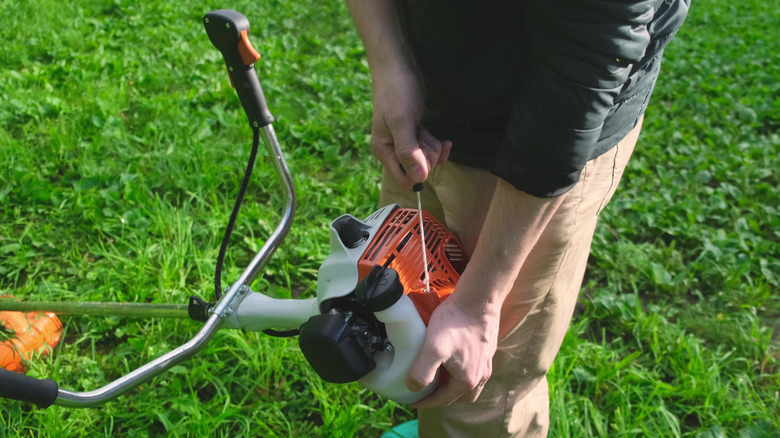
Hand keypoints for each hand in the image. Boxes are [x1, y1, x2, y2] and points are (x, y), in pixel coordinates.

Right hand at [370, 68, 450, 188]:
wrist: (398, 66)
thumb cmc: (397, 92)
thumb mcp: (402, 121)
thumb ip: (408, 151)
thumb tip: (419, 178)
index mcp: (384, 150)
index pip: (404, 179)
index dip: (419, 171)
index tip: (425, 152)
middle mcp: (392, 150)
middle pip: (417, 171)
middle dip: (428, 157)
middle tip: (425, 135)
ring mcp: (404, 142)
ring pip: (425, 160)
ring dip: (432, 148)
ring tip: (426, 130)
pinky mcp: (414, 134)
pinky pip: (428, 149)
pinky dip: (436, 144)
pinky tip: (443, 139)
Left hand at [406, 295, 499, 407]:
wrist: (479, 298)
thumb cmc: (455, 322)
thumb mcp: (433, 348)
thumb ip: (422, 372)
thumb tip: (413, 387)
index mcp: (468, 380)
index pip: (443, 401)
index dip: (425, 402)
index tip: (411, 399)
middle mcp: (481, 375)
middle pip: (460, 397)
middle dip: (443, 398)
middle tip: (427, 390)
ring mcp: (487, 362)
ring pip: (471, 384)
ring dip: (454, 385)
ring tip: (439, 375)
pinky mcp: (488, 349)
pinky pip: (475, 368)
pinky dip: (462, 371)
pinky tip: (453, 358)